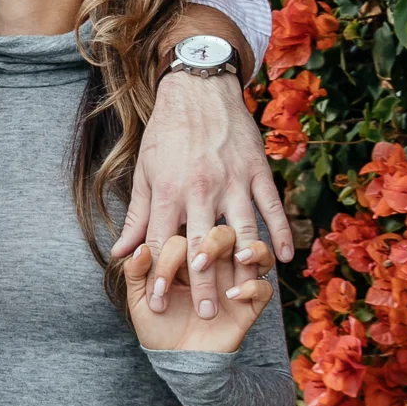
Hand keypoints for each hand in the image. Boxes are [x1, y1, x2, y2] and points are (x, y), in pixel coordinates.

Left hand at [114, 74, 292, 317]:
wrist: (199, 89)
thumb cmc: (166, 133)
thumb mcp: (144, 172)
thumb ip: (136, 215)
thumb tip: (120, 253)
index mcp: (168, 190)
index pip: (161, 242)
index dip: (158, 276)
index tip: (158, 306)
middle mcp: (200, 188)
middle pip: (200, 245)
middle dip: (202, 283)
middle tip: (204, 316)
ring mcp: (232, 180)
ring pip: (241, 231)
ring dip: (243, 265)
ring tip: (244, 295)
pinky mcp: (257, 171)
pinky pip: (272, 207)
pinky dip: (280, 233)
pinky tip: (285, 258)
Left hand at [124, 227, 272, 354]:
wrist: (177, 360)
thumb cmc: (158, 326)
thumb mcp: (139, 301)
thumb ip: (135, 274)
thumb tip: (141, 248)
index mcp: (187, 257)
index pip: (184, 239)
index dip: (170, 258)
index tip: (158, 290)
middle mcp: (215, 263)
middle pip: (224, 232)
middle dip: (213, 242)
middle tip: (198, 264)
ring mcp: (235, 281)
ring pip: (255, 250)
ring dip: (251, 248)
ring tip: (239, 258)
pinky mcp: (250, 305)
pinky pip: (264, 287)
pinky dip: (253, 286)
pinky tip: (233, 294)